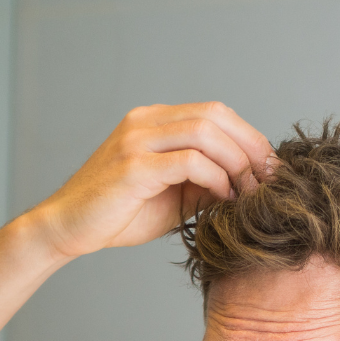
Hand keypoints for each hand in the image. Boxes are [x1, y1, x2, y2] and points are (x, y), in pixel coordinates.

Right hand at [31, 102, 275, 260]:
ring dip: (236, 162)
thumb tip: (247, 186)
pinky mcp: (133, 167)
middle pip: (215, 114)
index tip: (269, 170)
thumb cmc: (119, 214)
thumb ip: (204, 183)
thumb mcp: (173, 196)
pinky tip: (224, 198)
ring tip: (250, 192)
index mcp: (154, 120)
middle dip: (251, 146)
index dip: (249, 137)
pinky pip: (188, 161)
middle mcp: (146, 121)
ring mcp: (137, 140)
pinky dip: (214, 178)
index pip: (214, 113)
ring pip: (205, 132)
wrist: (69, 227)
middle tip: (270, 179)